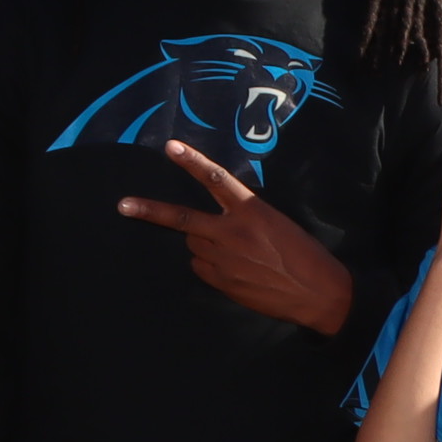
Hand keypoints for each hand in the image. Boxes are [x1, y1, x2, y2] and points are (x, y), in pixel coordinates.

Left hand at [121, 138, 353, 334]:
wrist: (319, 294)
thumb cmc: (306, 255)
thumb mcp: (279, 224)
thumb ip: (247, 217)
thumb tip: (222, 220)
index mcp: (252, 211)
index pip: (215, 178)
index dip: (191, 162)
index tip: (170, 147)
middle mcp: (231, 231)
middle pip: (182, 217)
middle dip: (149, 210)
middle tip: (123, 205)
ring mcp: (223, 259)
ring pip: (193, 244)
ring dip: (202, 243)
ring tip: (230, 252)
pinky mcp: (221, 281)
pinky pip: (201, 267)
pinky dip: (209, 265)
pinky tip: (233, 270)